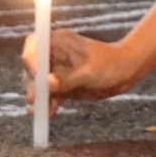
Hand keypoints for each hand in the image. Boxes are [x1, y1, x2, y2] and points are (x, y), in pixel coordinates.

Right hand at [21, 30, 146, 114]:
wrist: (125, 73)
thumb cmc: (110, 64)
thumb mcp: (89, 72)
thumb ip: (67, 79)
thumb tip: (48, 84)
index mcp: (58, 41)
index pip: (34, 44)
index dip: (30, 58)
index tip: (34, 74)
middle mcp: (53, 54)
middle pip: (32, 67)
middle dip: (31, 84)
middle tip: (34, 99)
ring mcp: (56, 70)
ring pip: (38, 84)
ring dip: (37, 97)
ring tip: (38, 111)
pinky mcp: (62, 85)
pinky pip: (49, 95)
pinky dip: (47, 104)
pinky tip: (47, 114)